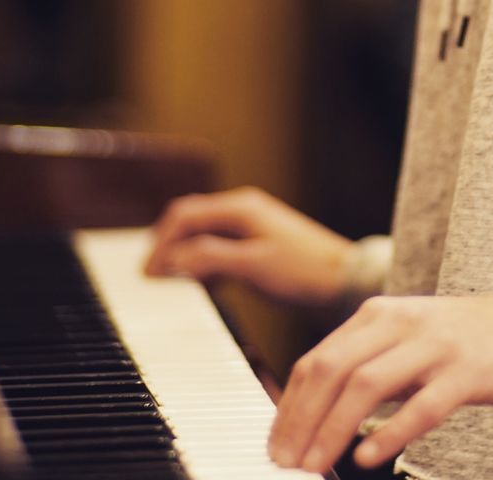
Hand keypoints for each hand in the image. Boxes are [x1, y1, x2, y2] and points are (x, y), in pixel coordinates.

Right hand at [143, 186, 353, 306]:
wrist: (345, 280)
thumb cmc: (303, 272)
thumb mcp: (252, 266)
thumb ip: (210, 258)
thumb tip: (172, 260)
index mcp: (240, 209)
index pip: (184, 216)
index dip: (160, 243)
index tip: (147, 275)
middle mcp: (243, 210)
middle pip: (190, 221)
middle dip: (167, 246)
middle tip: (151, 279)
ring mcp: (252, 226)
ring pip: (203, 235)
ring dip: (184, 256)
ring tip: (168, 284)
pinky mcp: (259, 244)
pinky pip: (219, 247)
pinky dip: (202, 263)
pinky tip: (199, 284)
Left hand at [268, 293, 492, 473]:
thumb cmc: (466, 343)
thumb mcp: (408, 341)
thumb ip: (368, 363)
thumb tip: (314, 415)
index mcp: (381, 314)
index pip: (318, 359)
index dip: (290, 406)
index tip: (275, 445)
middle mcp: (402, 322)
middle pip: (333, 369)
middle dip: (301, 420)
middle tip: (285, 463)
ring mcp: (436, 344)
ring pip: (368, 384)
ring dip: (332, 429)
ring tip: (313, 467)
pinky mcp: (468, 371)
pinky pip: (422, 404)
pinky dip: (389, 432)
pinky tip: (368, 457)